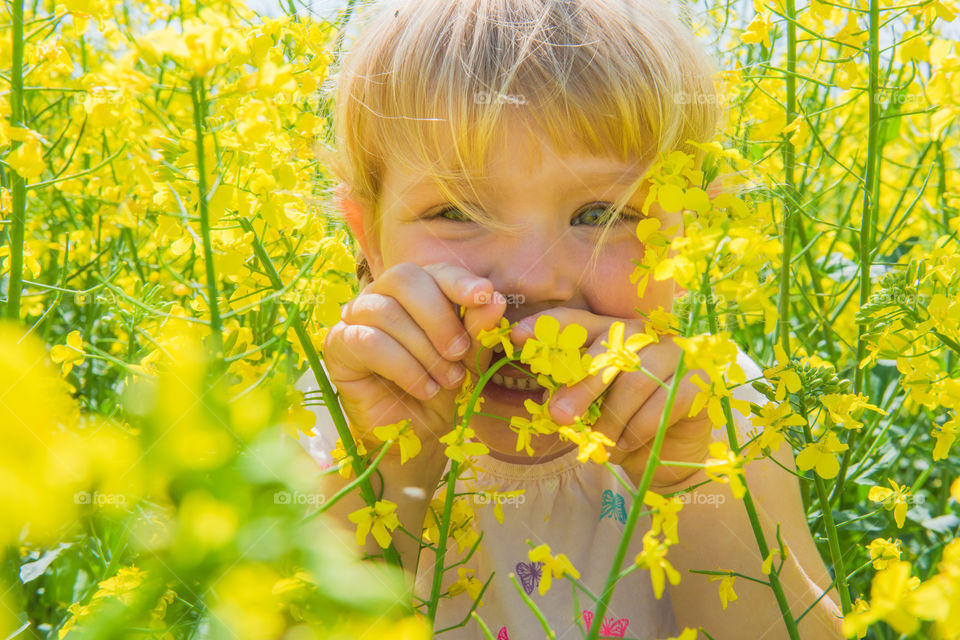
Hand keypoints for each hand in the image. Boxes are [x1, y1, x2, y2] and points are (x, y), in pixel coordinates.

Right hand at [323, 262, 504, 469]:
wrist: (417, 437)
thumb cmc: (442, 389)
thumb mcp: (469, 359)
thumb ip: (478, 329)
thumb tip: (493, 298)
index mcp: (418, 291)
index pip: (434, 271)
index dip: (459, 281)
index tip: (486, 295)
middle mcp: (382, 295)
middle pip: (404, 278)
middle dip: (438, 316)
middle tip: (459, 352)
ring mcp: (355, 317)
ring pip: (387, 311)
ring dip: (424, 350)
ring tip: (446, 380)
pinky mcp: (338, 344)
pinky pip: (369, 341)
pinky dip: (404, 367)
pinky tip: (423, 389)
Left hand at [510, 308, 716, 489]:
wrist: (663, 459)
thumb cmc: (618, 425)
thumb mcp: (587, 408)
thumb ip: (567, 392)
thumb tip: (547, 395)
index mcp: (610, 333)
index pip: (576, 322)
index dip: (547, 327)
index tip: (516, 337)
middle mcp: (644, 335)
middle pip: (607, 350)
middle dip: (580, 385)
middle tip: (559, 416)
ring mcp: (675, 355)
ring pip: (635, 382)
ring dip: (612, 419)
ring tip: (602, 441)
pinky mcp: (698, 383)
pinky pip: (663, 405)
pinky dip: (639, 430)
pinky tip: (629, 445)